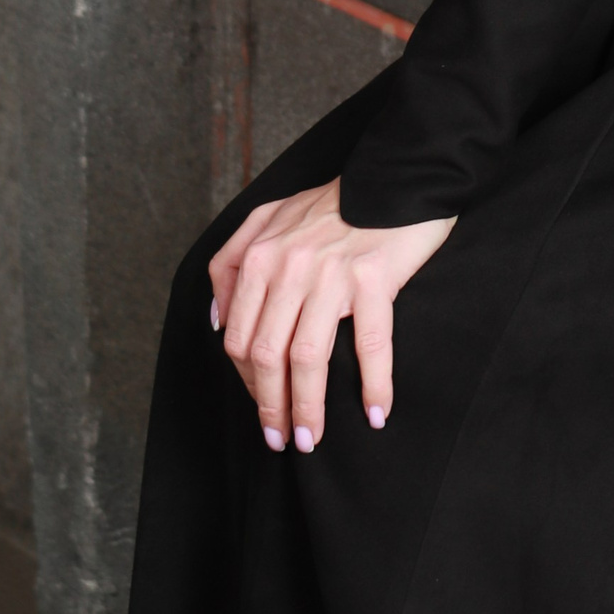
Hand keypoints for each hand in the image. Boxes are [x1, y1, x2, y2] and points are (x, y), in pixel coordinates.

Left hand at [208, 180, 454, 446]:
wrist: (397, 173)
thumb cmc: (336, 201)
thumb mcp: (270, 218)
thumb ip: (232, 260)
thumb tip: (217, 320)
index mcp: (260, 256)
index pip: (240, 338)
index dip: (247, 384)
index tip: (263, 410)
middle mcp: (288, 266)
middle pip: (267, 355)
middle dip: (271, 408)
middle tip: (282, 440)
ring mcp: (330, 273)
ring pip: (308, 358)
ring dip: (309, 408)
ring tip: (313, 439)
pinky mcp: (373, 277)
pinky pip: (369, 343)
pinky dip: (373, 384)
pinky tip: (376, 412)